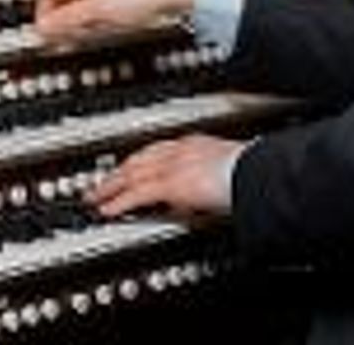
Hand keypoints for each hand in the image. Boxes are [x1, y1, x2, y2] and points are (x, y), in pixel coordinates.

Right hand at [35, 0, 199, 45]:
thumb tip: (42, 29)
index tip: (43, 33)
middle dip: (58, 15)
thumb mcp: (97, 12)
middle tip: (57, 36)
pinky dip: (95, 18)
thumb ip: (67, 21)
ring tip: (77, 36)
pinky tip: (101, 28)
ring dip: (77, 18)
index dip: (42, 12)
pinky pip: (102, 5)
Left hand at [88, 134, 242, 218]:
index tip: (127, 166)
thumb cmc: (253, 172)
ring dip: (110, 187)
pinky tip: (108, 211)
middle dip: (117, 172)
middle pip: (138, 159)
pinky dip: (120, 202)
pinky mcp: (170, 185)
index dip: (137, 159)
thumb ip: (211, 178)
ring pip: (131, 175)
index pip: (156, 149)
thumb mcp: (227, 170)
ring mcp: (173, 165)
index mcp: (194, 143)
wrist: (257, 172)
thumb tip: (207, 193)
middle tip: (101, 183)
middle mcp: (179, 150)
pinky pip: (137, 194)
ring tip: (95, 198)